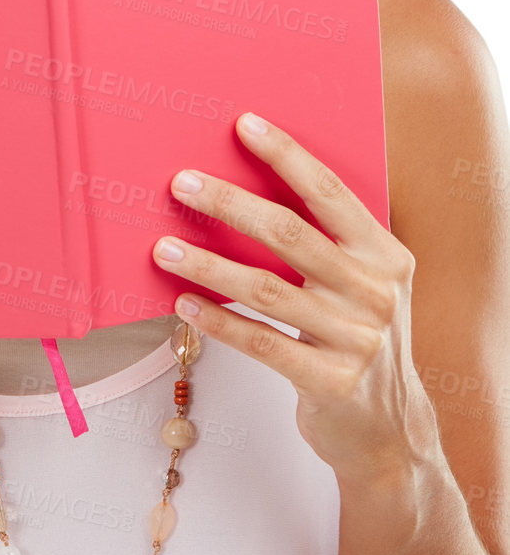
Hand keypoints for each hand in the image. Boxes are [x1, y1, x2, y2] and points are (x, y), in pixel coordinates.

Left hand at [150, 111, 440, 487]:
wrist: (390, 431)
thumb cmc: (357, 338)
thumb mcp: (362, 285)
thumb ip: (325, 245)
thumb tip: (246, 188)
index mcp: (385, 255)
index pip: (330, 193)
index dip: (286, 155)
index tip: (244, 124)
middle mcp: (374, 292)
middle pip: (290, 234)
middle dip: (230, 203)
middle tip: (182, 182)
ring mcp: (355, 339)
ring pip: (266, 290)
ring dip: (208, 264)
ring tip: (163, 246)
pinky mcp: (330, 382)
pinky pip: (261, 342)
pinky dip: (218, 320)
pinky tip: (183, 304)